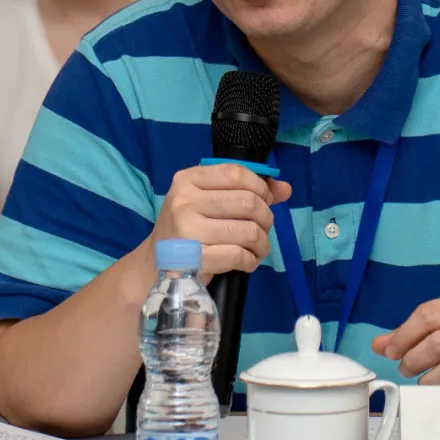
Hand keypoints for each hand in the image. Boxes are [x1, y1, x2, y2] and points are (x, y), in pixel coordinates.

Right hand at [150, 163, 291, 277]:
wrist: (154, 266)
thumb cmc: (187, 229)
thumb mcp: (207, 201)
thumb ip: (246, 190)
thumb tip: (285, 189)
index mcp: (188, 180)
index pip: (236, 173)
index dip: (260, 187)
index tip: (264, 200)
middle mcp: (185, 202)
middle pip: (248, 202)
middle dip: (265, 218)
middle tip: (262, 228)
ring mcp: (188, 231)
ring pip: (249, 231)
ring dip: (262, 243)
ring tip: (257, 247)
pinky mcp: (194, 260)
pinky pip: (239, 256)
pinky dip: (251, 260)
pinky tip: (246, 261)